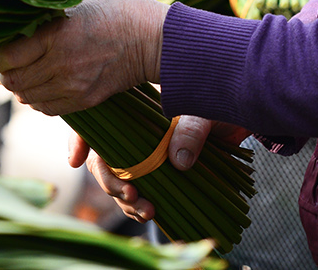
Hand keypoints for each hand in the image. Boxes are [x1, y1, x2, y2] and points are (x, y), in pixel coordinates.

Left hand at [0, 0, 165, 115]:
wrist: (155, 40)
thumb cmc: (117, 9)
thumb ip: (47, 6)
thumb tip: (17, 7)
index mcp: (55, 34)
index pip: (4, 56)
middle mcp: (60, 64)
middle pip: (11, 80)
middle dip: (1, 70)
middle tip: (4, 58)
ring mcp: (72, 86)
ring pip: (25, 97)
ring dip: (18, 84)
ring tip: (23, 68)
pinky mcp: (83, 100)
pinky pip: (45, 108)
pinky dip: (36, 97)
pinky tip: (41, 80)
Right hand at [70, 118, 248, 224]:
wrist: (240, 114)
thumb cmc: (216, 102)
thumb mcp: (204, 109)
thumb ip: (191, 128)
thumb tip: (180, 159)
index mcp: (133, 110)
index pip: (95, 123)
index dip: (79, 140)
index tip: (76, 160)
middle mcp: (133, 134)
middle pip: (104, 161)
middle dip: (112, 183)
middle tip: (131, 194)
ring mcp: (145, 156)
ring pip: (121, 182)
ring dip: (127, 201)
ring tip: (147, 211)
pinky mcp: (161, 174)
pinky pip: (141, 193)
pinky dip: (140, 207)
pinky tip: (151, 214)